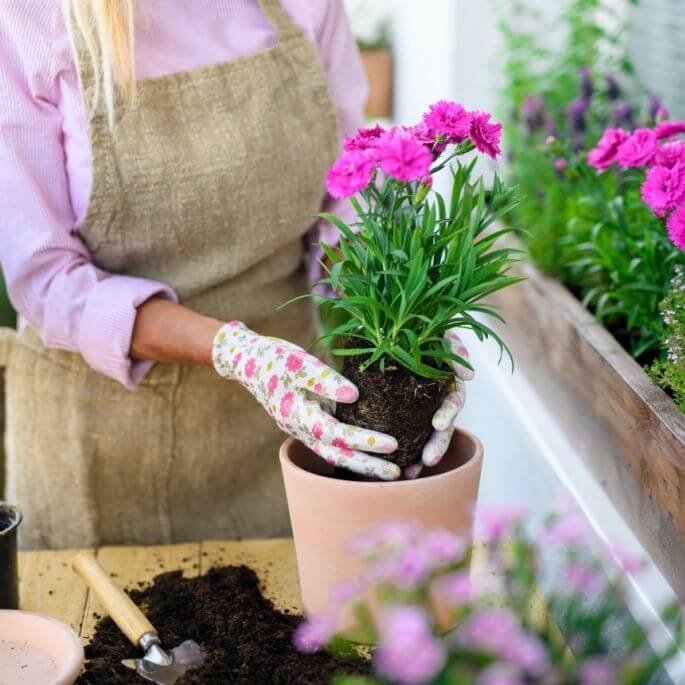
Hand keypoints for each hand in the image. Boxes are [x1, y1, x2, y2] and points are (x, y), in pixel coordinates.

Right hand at [213, 321, 400, 479]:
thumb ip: (324, 379)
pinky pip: (332, 444)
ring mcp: (303, 430)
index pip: (335, 434)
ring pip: (334, 455)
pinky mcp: (308, 424)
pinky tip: (372, 455)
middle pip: (336, 456)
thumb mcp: (298, 362)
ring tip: (391, 472)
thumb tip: (355, 395)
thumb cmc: (274, 358)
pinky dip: (351, 452)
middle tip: (398, 473)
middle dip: (367, 466)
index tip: (391, 444)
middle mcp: (300, 429)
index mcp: (297, 415)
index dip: (363, 441)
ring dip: (361, 465)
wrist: (248, 362)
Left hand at [405, 330, 473, 478]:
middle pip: (442, 425)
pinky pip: (405, 433)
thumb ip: (453, 345)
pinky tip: (397, 467)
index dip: (448, 412)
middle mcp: (435, 394)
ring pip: (425, 434)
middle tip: (428, 459)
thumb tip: (469, 378)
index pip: (453, 399)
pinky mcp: (400, 409)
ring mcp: (419, 404)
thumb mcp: (435, 328)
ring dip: (422, 453)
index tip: (438, 423)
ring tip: (413, 473)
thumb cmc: (413, 321)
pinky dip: (404, 451)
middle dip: (437, 443)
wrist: (385, 320)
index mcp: (445, 377)